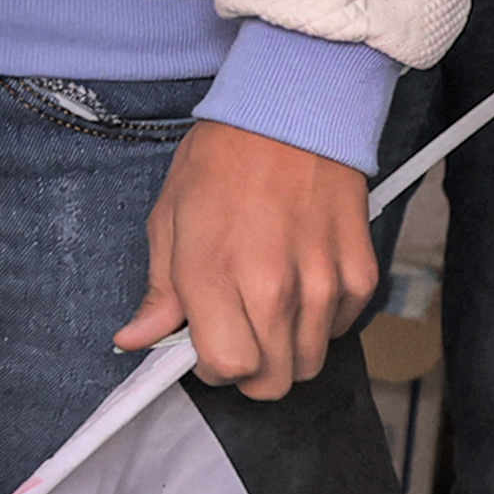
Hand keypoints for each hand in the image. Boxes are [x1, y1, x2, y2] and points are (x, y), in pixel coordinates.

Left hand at [114, 120, 381, 401]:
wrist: (290, 113)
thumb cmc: (222, 160)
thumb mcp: (169, 220)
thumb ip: (159, 292)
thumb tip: (134, 340)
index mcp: (214, 275)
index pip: (226, 368)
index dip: (214, 368)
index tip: (207, 348)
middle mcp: (273, 288)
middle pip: (274, 381)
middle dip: (252, 370)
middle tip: (239, 336)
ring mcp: (322, 284)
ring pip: (311, 362)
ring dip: (288, 348)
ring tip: (270, 306)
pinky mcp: (360, 273)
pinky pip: (342, 328)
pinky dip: (322, 321)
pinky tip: (302, 283)